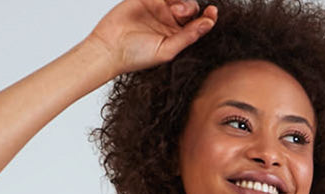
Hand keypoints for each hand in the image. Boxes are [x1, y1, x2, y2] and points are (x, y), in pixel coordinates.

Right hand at [88, 0, 217, 76]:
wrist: (111, 47)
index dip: (208, 18)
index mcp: (179, 37)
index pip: (199, 25)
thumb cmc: (138, 56)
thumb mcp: (168, 50)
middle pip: (191, 8)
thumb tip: (208, 24)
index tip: (213, 12)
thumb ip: (188, 37)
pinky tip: (168, 0)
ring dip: (181, 0)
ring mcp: (160, 8)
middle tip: (179, 13)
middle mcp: (171, 22)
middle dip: (190, 8)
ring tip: (173, 8)